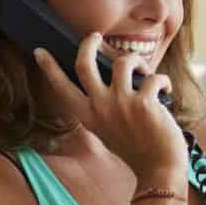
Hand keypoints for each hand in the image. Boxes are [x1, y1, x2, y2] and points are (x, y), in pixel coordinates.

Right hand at [33, 33, 186, 181]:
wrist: (159, 168)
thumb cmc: (137, 149)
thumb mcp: (108, 130)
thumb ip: (101, 109)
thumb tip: (106, 81)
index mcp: (88, 116)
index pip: (62, 88)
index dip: (50, 68)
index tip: (39, 51)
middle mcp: (100, 108)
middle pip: (84, 64)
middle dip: (89, 43)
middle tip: (94, 36)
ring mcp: (121, 105)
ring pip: (122, 62)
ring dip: (137, 61)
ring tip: (144, 72)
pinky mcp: (144, 103)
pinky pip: (153, 77)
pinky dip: (162, 81)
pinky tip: (166, 91)